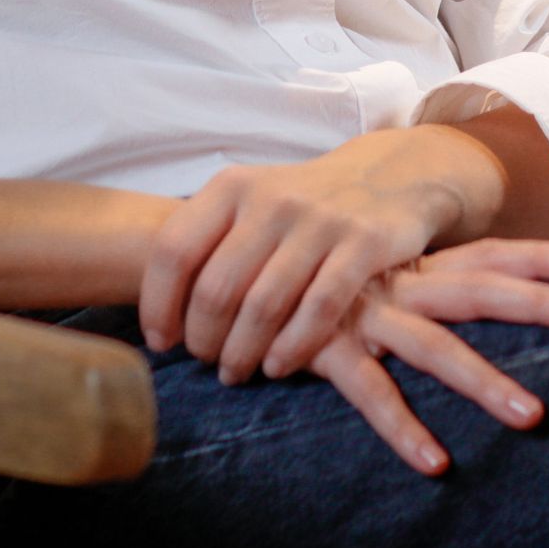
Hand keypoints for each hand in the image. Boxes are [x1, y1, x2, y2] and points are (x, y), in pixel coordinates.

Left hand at [137, 125, 508, 380]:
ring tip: (237, 371)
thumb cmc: (303, 206)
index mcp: (233, 187)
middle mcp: (272, 199)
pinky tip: (280, 366)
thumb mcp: (250, 204)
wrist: (390, 176)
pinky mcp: (364, 244)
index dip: (158, 304)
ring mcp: (320, 220)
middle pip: (217, 288)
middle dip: (204, 338)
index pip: (174, 250)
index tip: (161, 341)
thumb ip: (207, 246)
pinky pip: (318, 310)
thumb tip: (160, 316)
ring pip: (264, 305)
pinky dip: (292, 348)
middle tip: (207, 361)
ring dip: (243, 351)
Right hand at [300, 238, 548, 475]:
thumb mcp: (344, 266)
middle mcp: (392, 284)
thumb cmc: (285, 267)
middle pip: (479, 287)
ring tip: (533, 416)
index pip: (481, 252)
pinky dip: (404, 431)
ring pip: (435, 349)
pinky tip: (437, 463)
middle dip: (539, 300)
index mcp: (403, 263)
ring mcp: (361, 315)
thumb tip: (435, 292)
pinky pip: (371, 395)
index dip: (534, 254)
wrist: (205, 257)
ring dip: (486, 382)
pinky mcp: (324, 349)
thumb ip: (387, 278)